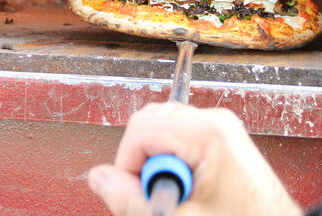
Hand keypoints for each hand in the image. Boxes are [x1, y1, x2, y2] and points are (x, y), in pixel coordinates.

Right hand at [88, 103, 301, 215]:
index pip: (139, 130)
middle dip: (141, 162)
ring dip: (157, 162)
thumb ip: (132, 199)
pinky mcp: (222, 139)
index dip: (127, 166)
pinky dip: (172, 161)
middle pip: (148, 123)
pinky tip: (187, 188)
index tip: (138, 194)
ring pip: (160, 128)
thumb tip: (99, 178)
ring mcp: (221, 128)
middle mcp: (216, 122)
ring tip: (177, 195)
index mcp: (208, 134)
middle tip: (158, 196)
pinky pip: (179, 137)